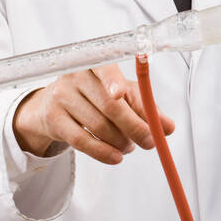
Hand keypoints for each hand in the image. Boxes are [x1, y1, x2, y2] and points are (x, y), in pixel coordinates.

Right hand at [11, 63, 174, 163]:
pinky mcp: (54, 120)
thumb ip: (145, 107)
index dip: (112, 80)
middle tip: (150, 141)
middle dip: (134, 127)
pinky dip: (103, 153)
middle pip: (108, 105)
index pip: (104, 68)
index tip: (120, 94)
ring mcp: (61, 97)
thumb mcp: (122, 94)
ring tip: (129, 146)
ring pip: (98, 126)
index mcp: (95, 64)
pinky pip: (82, 141)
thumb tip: (168, 127)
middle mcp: (75, 77)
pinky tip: (116, 157)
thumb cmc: (95, 95)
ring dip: (120, 142)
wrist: (53, 105)